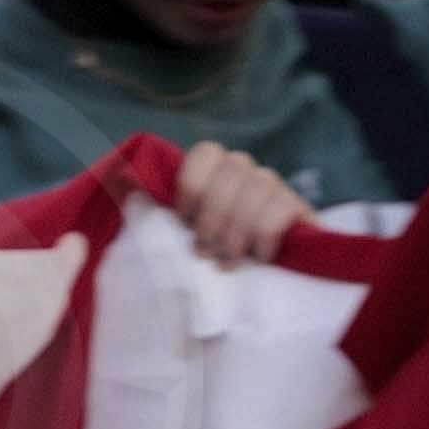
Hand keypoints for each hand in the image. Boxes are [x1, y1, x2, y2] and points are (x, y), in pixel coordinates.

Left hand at [164, 143, 313, 270]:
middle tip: (205, 253)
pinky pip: (279, 209)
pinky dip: (264, 236)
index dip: (192, 187)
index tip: (185, 221)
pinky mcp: (298, 205)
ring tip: (229, 260)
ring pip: (255, 189)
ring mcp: (274, 185)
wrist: (276, 276)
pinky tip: (261, 256)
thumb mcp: (189, 232)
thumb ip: (170, 216)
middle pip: (228, 173)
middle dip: (212, 218)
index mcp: (217, 169)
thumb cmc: (218, 253)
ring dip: (236, 231)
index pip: (206, 153)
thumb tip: (129, 196)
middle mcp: (246, 169)